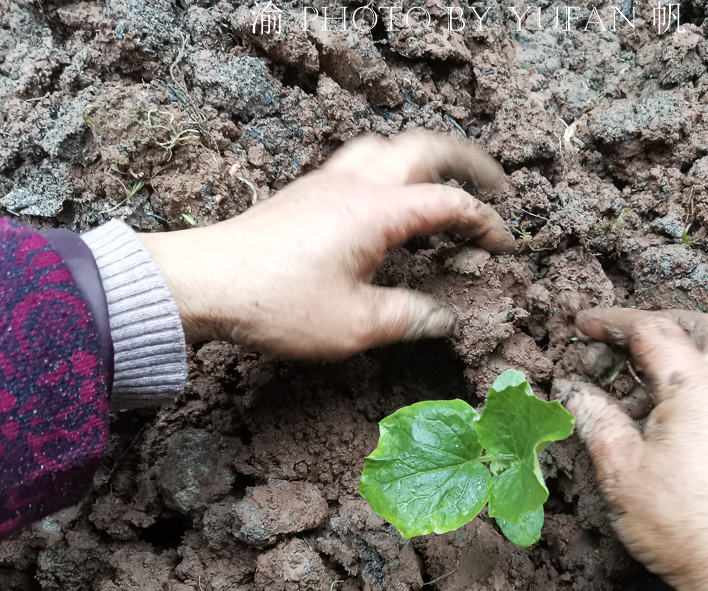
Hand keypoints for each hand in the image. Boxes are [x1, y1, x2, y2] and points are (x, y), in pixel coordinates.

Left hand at [139, 131, 515, 359]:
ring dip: (422, 158)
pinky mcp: (304, 193)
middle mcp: (355, 185)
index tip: (504, 245)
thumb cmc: (277, 304)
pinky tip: (384, 204)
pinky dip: (389, 170)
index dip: (485, 221)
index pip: (449, 203)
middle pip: (424, 148)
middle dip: (466, 162)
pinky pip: (358, 161)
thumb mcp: (354, 325)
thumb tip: (444, 320)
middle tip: (492, 184)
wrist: (203, 283)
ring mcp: (326, 182)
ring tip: (440, 185)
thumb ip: (409, 318)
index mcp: (377, 211)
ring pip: (387, 146)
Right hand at [554, 309, 707, 590]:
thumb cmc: (680, 520)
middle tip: (622, 339)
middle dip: (659, 324)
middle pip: (702, 329)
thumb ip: (593, 416)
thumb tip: (571, 389)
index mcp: (696, 386)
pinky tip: (661, 421)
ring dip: (676, 358)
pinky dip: (691, 387)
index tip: (581, 325)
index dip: (611, 321)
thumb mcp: (620, 467)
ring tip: (632, 387)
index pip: (652, 329)